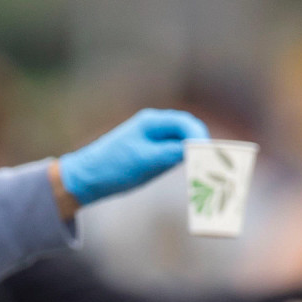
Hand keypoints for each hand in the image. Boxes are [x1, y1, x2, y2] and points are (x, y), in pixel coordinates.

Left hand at [54, 108, 211, 205]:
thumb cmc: (112, 168)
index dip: (201, 139)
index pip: (186, 125)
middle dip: (203, 147)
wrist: (85, 179)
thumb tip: (199, 149)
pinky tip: (193, 175)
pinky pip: (174, 154)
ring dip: (196, 156)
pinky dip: (186, 162)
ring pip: (183, 144)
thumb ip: (172, 153)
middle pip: (188, 132)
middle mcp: (154, 127)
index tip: (211, 157)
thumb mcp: (145, 161)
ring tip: (208, 172)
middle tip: (216, 166)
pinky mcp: (151, 154)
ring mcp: (153, 140)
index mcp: (151, 122)